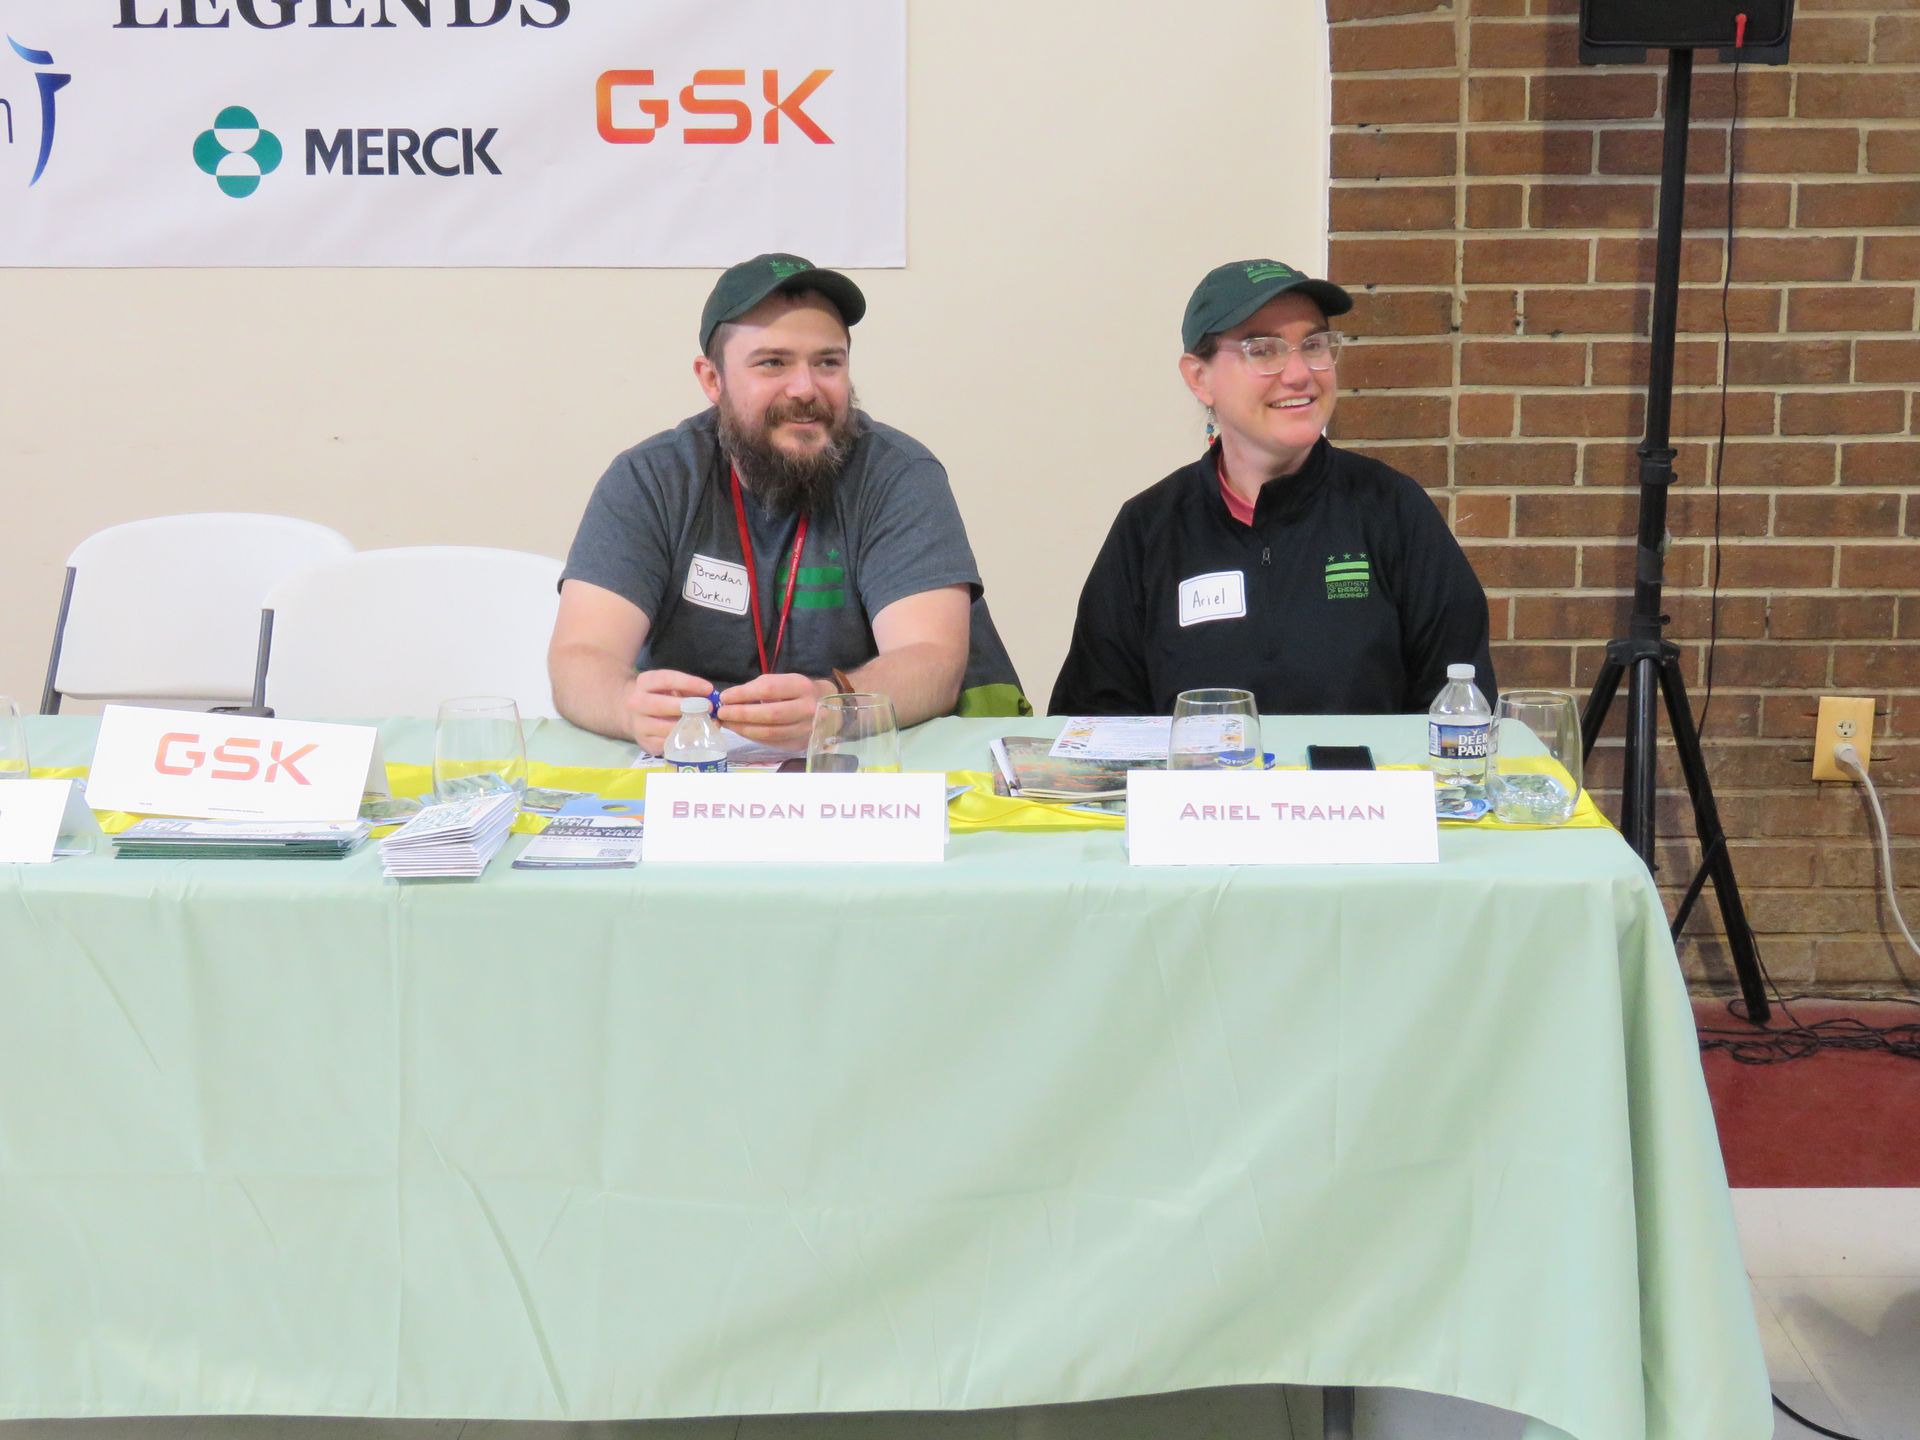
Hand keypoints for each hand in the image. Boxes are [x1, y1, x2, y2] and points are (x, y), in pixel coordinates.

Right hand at [625, 669, 714, 753]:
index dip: (689, 684)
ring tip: (706, 723)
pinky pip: (668, 744)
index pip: (666, 680)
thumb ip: (686, 688)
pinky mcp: (645, 743)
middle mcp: (637, 703)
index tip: (709, 689)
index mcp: (644, 683)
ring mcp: (639, 725)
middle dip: (689, 707)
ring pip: (667, 728)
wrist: (629, 713)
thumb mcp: (667, 685)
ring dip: (690, 727)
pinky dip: (685, 740)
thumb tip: (709, 696)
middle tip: (708, 708)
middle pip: (662, 706)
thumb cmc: (657, 696)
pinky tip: (697, 736)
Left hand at [716, 672, 833, 750]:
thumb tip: (728, 699)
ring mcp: (806, 729)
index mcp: (801, 686)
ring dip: (743, 729)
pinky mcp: (799, 743)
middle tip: (722, 713)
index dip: (743, 694)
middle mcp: (807, 708)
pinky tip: (741, 730)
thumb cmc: (795, 691)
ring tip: (727, 723)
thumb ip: (757, 688)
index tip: (724, 697)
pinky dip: (752, 736)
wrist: (824, 706)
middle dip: (741, 714)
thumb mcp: (781, 681)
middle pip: (770, 714)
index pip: (768, 689)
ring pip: (770, 732)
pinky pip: (771, 742)